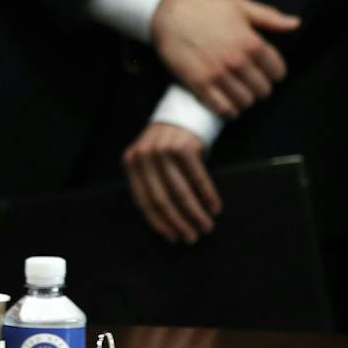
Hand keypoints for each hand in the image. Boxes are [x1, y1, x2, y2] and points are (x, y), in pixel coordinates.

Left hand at [123, 122, 219, 242]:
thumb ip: (152, 182)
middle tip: (192, 237)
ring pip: (180, 192)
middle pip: (161, 199)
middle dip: (178, 222)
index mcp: (131, 161)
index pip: (142, 200)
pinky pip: (198, 179)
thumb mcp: (152, 159)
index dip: (158, 222)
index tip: (172, 238)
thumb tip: (169, 222)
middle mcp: (144, 155)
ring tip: (206, 227)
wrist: (185, 109)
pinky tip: (215, 208)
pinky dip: (208, 196)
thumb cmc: (169, 142)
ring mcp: (163, 150)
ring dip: (195, 214)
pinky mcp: (183, 146)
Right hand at [150, 0, 300, 118]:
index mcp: (251, 41)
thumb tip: (295, 24)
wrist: (168, 15)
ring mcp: (217, 73)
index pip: (277, 71)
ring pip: (245, 101)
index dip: (275, 73)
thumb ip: (269, 17)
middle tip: (251, 83)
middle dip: (259, 87)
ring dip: (244, 100)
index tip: (266, 72)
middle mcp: (236, 60)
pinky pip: (222, 108)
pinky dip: (229, 111)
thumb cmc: (205, 9)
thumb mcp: (239, 5)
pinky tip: (228, 106)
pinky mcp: (199, 83)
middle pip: (263, 90)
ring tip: (239, 93)